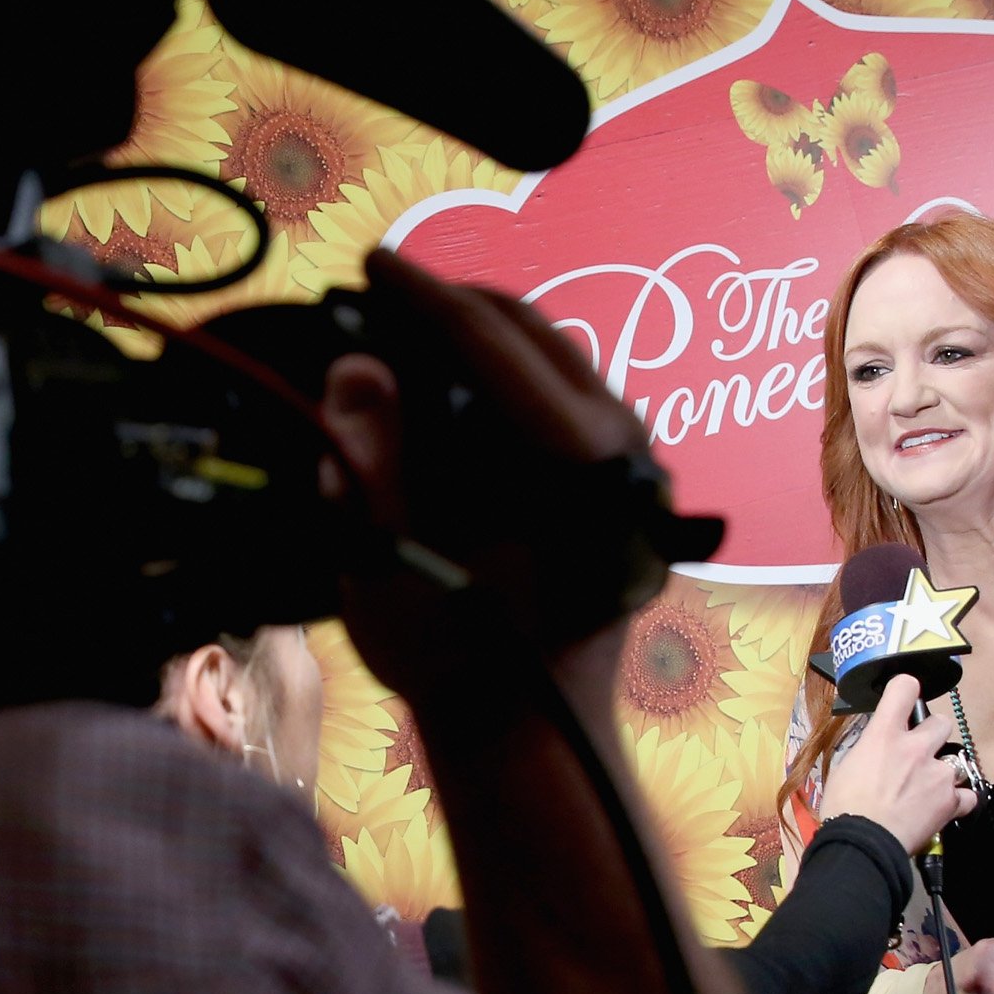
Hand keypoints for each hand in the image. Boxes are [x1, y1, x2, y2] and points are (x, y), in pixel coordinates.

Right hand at [318, 251, 655, 715]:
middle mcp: (622, 446)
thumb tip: (356, 367)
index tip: (368, 262)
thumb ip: (373, 461)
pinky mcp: (629, 480)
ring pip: (559, 358)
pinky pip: (570, 395)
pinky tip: (464, 380)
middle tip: (386, 289)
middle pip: (534, 334)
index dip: (421, 295)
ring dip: (488, 334)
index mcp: (574, 460)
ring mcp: (636, 461)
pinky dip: (514, 373)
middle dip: (456, 303)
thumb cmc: (455, 658)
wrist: (531, 731)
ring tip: (417, 326)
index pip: (491, 343)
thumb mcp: (392, 564)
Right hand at [817, 677, 977, 850]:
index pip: (904, 689)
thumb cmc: (843, 810)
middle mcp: (915, 748)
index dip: (906, 689)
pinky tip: (943, 808)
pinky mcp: (950, 801)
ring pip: (955, 761)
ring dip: (943, 772)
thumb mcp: (844, 768)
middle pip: (941, 722)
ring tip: (928, 790)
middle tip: (920, 753)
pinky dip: (957, 802)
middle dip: (933, 735)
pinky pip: (966, 795)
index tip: (905, 698)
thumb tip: (875, 751)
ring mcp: (937, 774)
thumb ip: (868, 752)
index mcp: (884, 735)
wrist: (862, 845)